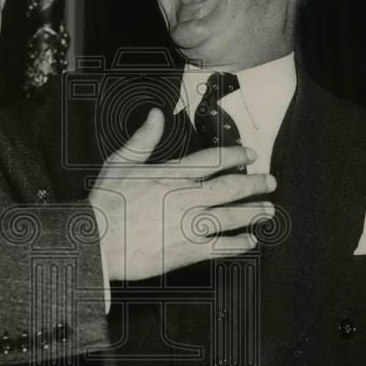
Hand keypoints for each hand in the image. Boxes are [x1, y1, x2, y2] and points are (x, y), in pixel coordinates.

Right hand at [90, 108, 275, 281]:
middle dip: (254, 184)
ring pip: (232, 216)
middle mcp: (186, 196)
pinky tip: (250, 241)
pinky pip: (222, 247)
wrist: (96, 241)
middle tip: (270, 182)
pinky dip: (239, 244)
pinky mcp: (188, 250)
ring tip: (268, 210)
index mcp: (172, 174)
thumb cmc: (105, 203)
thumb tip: (156, 115)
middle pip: (230, 187)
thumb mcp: (120, 162)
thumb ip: (143, 138)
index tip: (250, 155)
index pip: (213, 160)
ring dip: (254, 213)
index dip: (236, 156)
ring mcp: (189, 224)